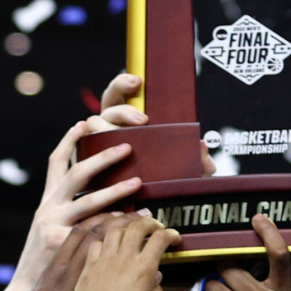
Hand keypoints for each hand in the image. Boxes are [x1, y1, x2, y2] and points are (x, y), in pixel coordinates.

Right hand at [11, 122, 140, 290]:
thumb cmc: (46, 262)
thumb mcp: (50, 230)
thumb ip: (70, 214)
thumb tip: (100, 202)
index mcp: (47, 202)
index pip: (56, 162)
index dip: (69, 140)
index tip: (84, 122)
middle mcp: (48, 209)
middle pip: (76, 174)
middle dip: (102, 157)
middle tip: (127, 146)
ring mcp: (53, 226)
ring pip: (88, 201)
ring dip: (115, 189)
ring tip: (138, 182)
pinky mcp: (59, 245)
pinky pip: (93, 230)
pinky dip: (113, 223)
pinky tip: (131, 220)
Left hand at [43, 216, 179, 290]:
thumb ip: (156, 290)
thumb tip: (155, 278)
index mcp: (143, 270)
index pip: (160, 238)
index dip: (170, 234)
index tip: (174, 237)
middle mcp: (123, 260)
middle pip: (137, 226)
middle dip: (149, 222)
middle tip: (154, 226)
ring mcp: (103, 262)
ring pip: (115, 230)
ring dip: (126, 227)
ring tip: (131, 231)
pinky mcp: (87, 269)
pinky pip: (96, 244)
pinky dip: (105, 241)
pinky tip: (109, 247)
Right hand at [86, 73, 215, 176]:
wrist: (142, 208)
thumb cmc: (160, 177)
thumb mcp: (181, 169)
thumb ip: (197, 161)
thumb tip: (203, 149)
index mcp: (125, 117)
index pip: (118, 92)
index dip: (123, 83)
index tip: (138, 81)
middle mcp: (108, 126)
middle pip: (107, 106)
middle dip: (123, 110)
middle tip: (143, 120)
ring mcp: (96, 143)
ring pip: (94, 125)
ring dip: (109, 129)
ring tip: (129, 145)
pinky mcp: (89, 162)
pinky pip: (86, 151)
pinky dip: (94, 152)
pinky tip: (105, 157)